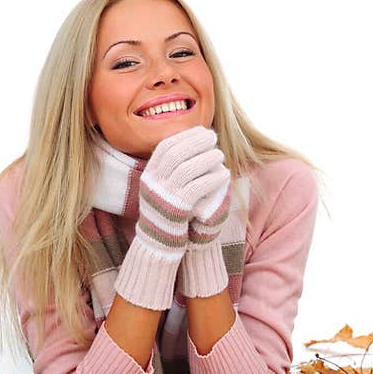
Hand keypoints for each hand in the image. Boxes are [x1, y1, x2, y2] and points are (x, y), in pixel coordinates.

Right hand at [114, 126, 227, 309]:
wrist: (159, 243)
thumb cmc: (168, 213)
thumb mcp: (164, 189)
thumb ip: (172, 170)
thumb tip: (192, 145)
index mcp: (149, 175)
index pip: (165, 147)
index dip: (184, 136)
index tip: (200, 130)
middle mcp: (153, 183)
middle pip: (176, 154)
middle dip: (196, 142)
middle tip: (213, 137)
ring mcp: (163, 196)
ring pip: (187, 168)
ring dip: (206, 158)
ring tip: (220, 154)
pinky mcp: (177, 208)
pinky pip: (197, 187)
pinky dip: (212, 178)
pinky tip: (223, 173)